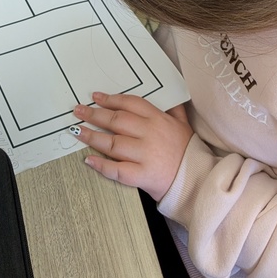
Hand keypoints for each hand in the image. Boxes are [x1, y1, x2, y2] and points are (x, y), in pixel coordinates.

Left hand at [71, 92, 192, 200]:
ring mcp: (145, 155)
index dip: (111, 99)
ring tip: (78, 132)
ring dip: (92, 137)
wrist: (199, 180)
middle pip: (116, 121)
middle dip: (94, 115)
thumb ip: (174, 110)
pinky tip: (88, 160)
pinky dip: (101, 165)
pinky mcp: (142, 176)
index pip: (130, 104)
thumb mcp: (183, 125)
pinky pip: (117, 170)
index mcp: (158, 119)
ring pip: (113, 143)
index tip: (96, 97)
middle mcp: (150, 134)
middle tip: (78, 111)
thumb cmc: (189, 152)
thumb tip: (167, 98)